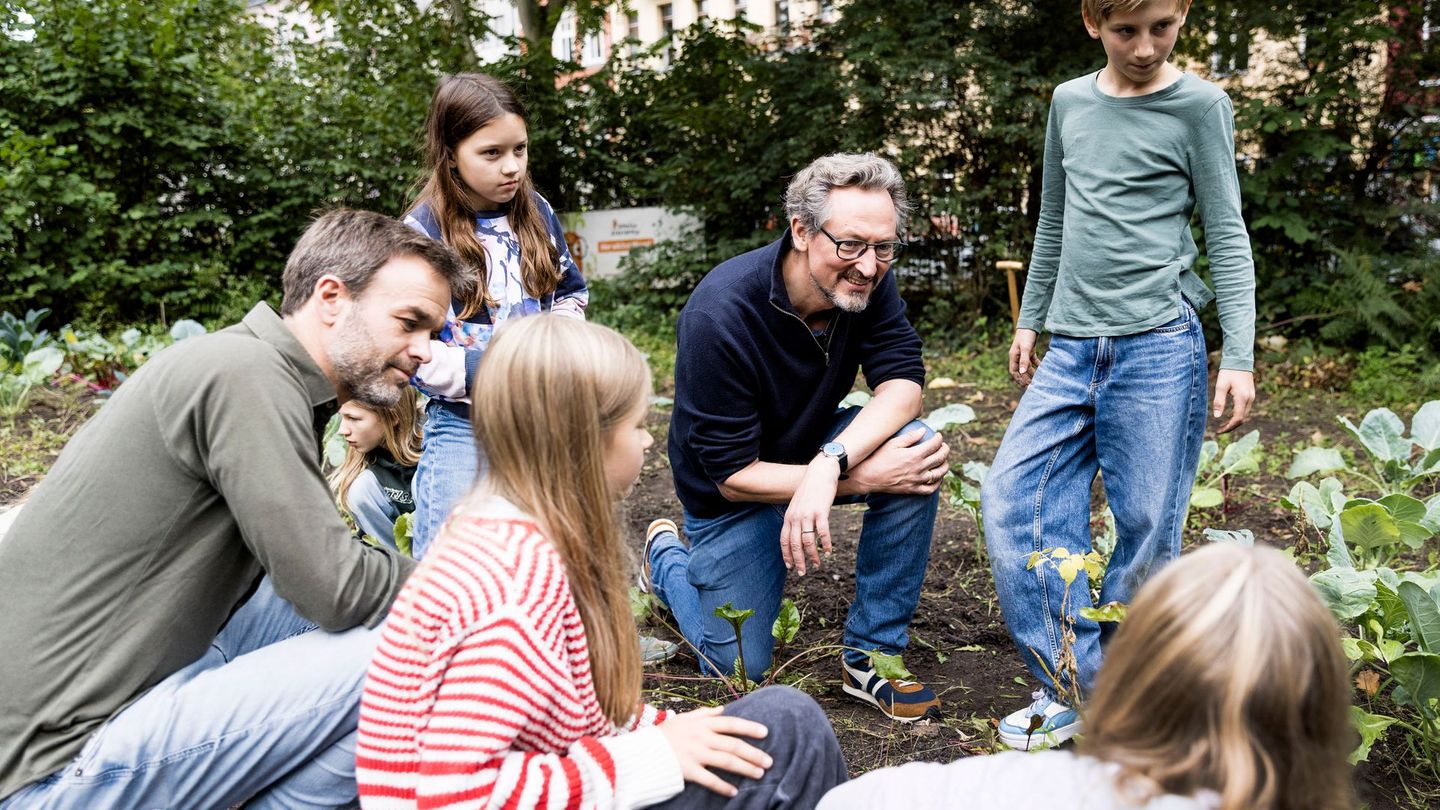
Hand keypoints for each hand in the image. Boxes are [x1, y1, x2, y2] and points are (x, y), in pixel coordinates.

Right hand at [659, 706, 771, 796]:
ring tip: (760, 774)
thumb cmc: (664, 735)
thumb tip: (722, 709)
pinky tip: (734, 792)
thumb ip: (704, 714)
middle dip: (754, 753)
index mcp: (701, 724)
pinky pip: (710, 779)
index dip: (749, 728)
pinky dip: (723, 786)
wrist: (642, 751)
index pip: (731, 723)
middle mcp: (701, 738)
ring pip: (727, 761)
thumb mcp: (683, 719)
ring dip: (745, 768)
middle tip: (769, 761)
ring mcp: (695, 754)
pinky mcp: (688, 770)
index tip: (765, 733)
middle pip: (734, 745)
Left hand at [780, 457, 840, 575]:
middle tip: (802, 573)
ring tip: (817, 565)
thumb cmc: (810, 490)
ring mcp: (808, 515)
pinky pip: (822, 533)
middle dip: (798, 561)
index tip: (790, 566)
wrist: (820, 473)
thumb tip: (797, 534)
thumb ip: (795, 519)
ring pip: (808, 541)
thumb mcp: (797, 505)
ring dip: (812, 556)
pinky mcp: (821, 512)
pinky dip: (826, 544)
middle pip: (794, 544)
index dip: (786, 555)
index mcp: (789, 517)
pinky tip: (829, 552)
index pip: (784, 541)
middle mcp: (796, 517)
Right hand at [845, 428, 950, 495]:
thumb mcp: (892, 443)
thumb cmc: (878, 457)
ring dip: (945, 465)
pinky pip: (931, 488)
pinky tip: (938, 478)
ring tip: (943, 460)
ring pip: (939, 473)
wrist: (868, 477)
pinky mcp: (913, 490)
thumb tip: (924, 431)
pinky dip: (937, 483)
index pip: (934, 444)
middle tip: (943, 446)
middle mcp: (919, 468)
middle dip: (945, 450)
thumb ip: (909, 437)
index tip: (938, 435)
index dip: (939, 438)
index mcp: (914, 455)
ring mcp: (917, 480)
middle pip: (940, 458)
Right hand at [1008, 328, 1039, 385]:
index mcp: (1013, 357)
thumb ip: (1024, 360)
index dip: (1019, 379)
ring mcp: (1023, 354)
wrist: (1030, 324)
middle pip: (1020, 370)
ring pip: (1027, 366)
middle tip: (1032, 385)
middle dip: (1025, 378)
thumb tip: (1023, 372)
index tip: (1026, 385)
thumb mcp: (1025, 348)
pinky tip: (1042, 368)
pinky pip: (1033, 360)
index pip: (1014, 371)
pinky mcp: (1029, 350)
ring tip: (1038, 378)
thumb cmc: (1026, 336)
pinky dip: (1037, 365)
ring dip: (1032, 372)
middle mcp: (1017, 356)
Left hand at [1212, 369, 1255, 433]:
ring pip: (1244, 415)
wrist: (1239, 360)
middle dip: (1231, 426)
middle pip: (1242, 419)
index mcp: (1242, 397)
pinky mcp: (1251, 395)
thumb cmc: (1228, 372)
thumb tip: (1217, 417)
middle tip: (1219, 430)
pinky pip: (1245, 409)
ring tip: (1222, 425)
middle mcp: (1249, 399)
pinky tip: (1228, 416)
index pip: (1237, 418)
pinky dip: (1237, 415)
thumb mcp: (1220, 386)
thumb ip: (1219, 402)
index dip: (1228, 427)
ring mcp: (1252, 397)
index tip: (1218, 431)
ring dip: (1234, 422)